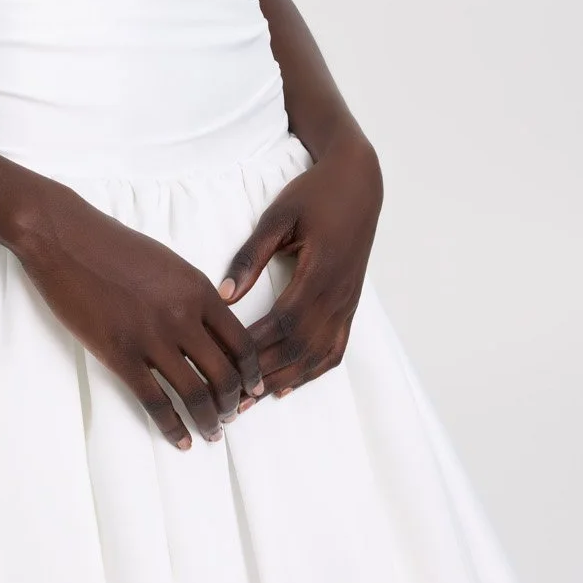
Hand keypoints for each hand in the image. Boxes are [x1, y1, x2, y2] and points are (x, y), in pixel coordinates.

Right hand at [11, 181, 264, 448]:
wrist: (65, 238)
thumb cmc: (113, 245)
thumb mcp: (168, 263)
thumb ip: (193, 294)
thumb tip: (211, 326)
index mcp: (198, 290)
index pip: (240, 342)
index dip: (251, 373)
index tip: (254, 389)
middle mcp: (183, 316)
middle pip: (224, 374)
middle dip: (233, 403)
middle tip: (231, 416)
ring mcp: (151, 337)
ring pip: (195, 394)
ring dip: (209, 420)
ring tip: (211, 434)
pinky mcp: (120, 354)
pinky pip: (155, 401)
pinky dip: (172, 426)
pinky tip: (180, 439)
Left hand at [217, 132, 382, 406]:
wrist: (358, 182)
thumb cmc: (314, 194)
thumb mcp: (277, 217)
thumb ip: (250, 256)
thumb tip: (223, 295)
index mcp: (319, 272)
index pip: (284, 322)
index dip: (257, 348)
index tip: (227, 366)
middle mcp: (337, 294)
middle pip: (300, 347)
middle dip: (265, 373)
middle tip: (231, 398)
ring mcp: (347, 302)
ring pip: (318, 353)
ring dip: (286, 379)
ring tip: (253, 400)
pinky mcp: (350, 304)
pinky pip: (335, 347)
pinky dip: (312, 370)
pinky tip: (288, 384)